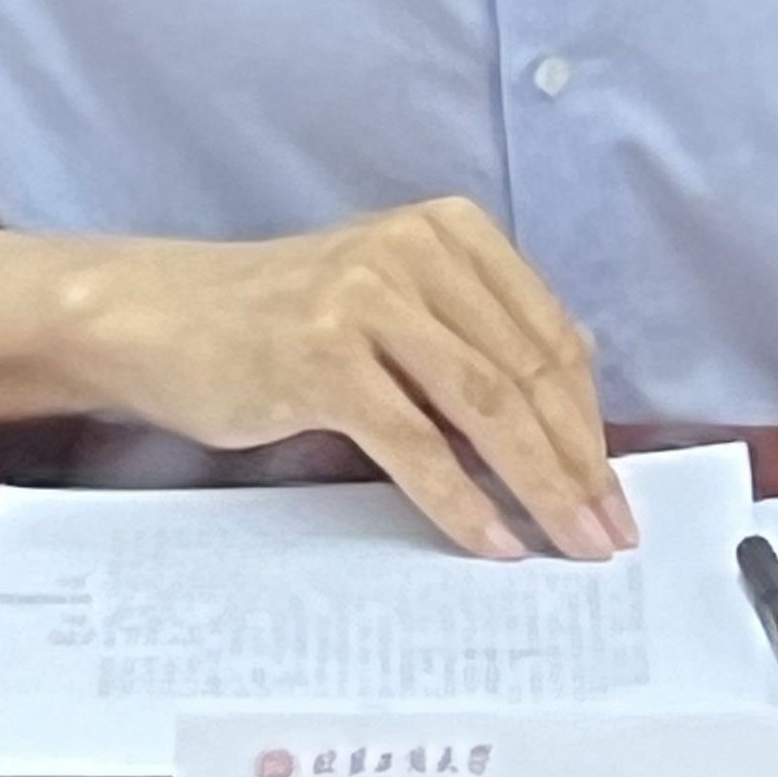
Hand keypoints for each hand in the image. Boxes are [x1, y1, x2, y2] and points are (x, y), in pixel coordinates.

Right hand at [65, 197, 634, 562]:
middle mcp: (413, 251)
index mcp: (448, 231)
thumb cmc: (282, 321)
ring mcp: (366, 300)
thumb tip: (575, 381)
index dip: (590, 420)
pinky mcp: (322, 359)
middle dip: (578, 464)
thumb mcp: (393, 301)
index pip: (549, 335)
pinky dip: (462, 502)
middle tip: (609, 533)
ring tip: (568, 544)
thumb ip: (475, 327)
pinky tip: (492, 543)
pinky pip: (415, 444)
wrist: (162, 318)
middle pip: (527, 372)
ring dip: (537, 487)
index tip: (615, 489)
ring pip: (485, 406)